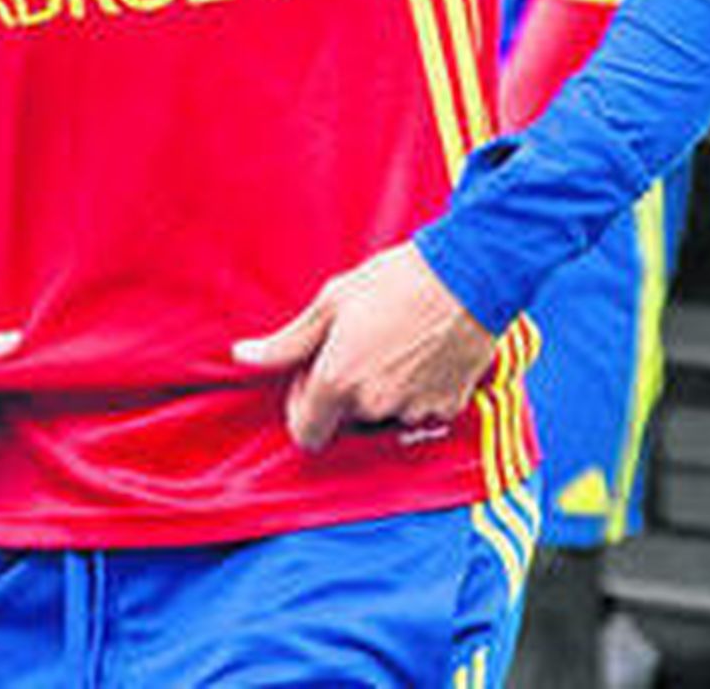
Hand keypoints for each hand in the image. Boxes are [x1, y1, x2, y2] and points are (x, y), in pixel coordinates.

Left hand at [231, 244, 496, 451]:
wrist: (467, 276)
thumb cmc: (395, 280)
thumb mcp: (332, 301)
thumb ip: (287, 342)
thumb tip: (242, 357)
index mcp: (339, 380)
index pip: (305, 433)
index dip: (303, 405)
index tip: (315, 372)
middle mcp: (374, 406)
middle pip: (343, 421)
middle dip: (342, 393)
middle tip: (356, 345)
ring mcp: (413, 412)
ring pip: (381, 417)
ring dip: (378, 392)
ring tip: (391, 343)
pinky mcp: (446, 408)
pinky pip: (417, 412)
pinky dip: (413, 392)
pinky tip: (419, 354)